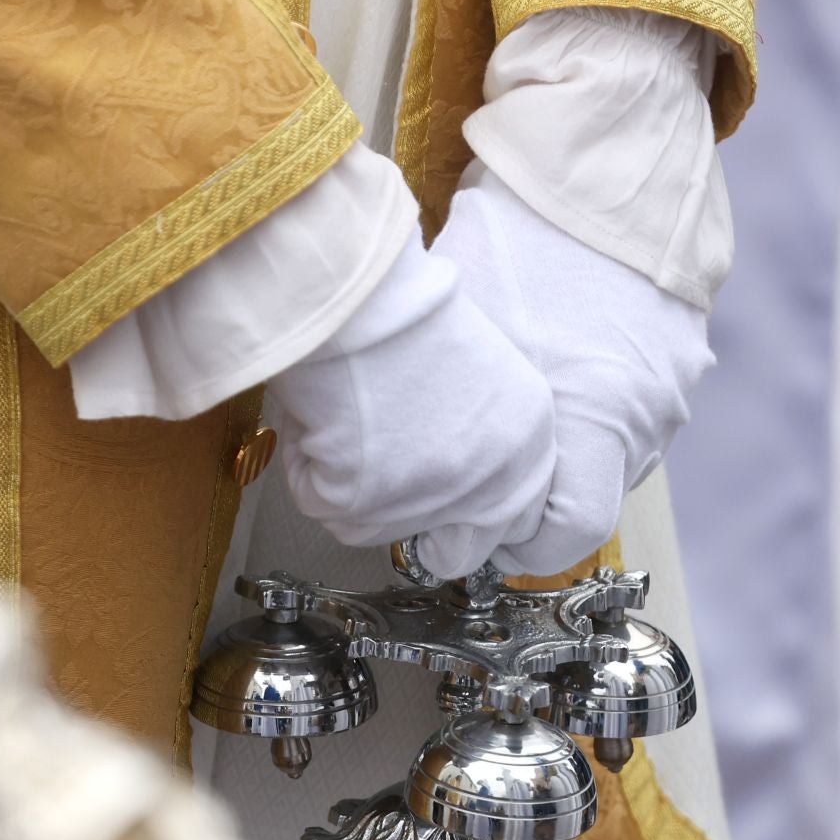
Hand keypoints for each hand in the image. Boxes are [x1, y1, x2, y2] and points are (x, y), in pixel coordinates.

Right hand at [269, 227, 559, 578]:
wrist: (358, 290)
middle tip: (380, 466)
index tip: (432, 481)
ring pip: (380, 526)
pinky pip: (326, 507)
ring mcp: (433, 501)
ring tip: (347, 413)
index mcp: (529, 438)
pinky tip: (320, 415)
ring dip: (354, 484)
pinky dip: (310, 468)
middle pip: (457, 549)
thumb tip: (442, 469)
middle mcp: (494, 480)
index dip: (466, 506)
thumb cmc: (405, 303)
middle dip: (416, 519)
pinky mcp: (368, 507)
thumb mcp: (479, 363)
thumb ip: (481, 429)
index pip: (516, 518)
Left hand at [432, 165, 713, 574]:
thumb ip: (451, 403)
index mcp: (595, 418)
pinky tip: (559, 361)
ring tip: (520, 403)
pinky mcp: (683, 350)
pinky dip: (596, 402)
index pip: (567, 536)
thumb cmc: (527, 226)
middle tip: (483, 466)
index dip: (516, 542)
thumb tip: (410, 463)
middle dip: (536, 492)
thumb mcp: (463, 317)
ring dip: (569, 445)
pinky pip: (637, 404)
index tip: (479, 523)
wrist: (608, 145)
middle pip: (590, 495)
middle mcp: (646, 414)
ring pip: (614, 450)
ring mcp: (672, 383)